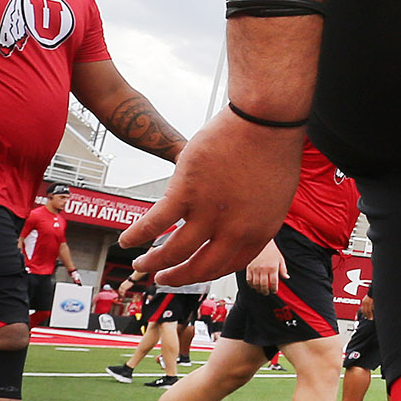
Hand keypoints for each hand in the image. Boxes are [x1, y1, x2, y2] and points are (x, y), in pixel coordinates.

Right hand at [123, 118, 302, 285]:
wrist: (265, 120)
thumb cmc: (273, 150)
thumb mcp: (274, 197)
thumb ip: (253, 218)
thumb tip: (237, 229)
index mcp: (258, 232)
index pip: (228, 265)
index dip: (207, 272)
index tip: (194, 272)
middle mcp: (233, 230)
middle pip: (201, 267)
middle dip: (178, 277)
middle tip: (163, 280)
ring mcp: (208, 212)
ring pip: (173, 251)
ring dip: (153, 262)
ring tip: (140, 265)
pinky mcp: (185, 192)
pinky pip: (154, 222)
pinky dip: (137, 234)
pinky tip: (126, 239)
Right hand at [242, 240, 286, 295]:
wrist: (261, 241)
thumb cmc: (271, 250)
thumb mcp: (280, 259)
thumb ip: (283, 269)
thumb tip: (287, 277)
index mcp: (273, 267)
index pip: (274, 282)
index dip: (274, 289)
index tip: (274, 291)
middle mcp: (264, 269)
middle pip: (264, 285)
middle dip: (266, 291)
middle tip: (267, 293)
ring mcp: (255, 269)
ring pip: (256, 284)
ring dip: (258, 289)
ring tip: (261, 290)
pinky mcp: (249, 268)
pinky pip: (249, 279)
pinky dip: (251, 284)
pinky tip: (254, 285)